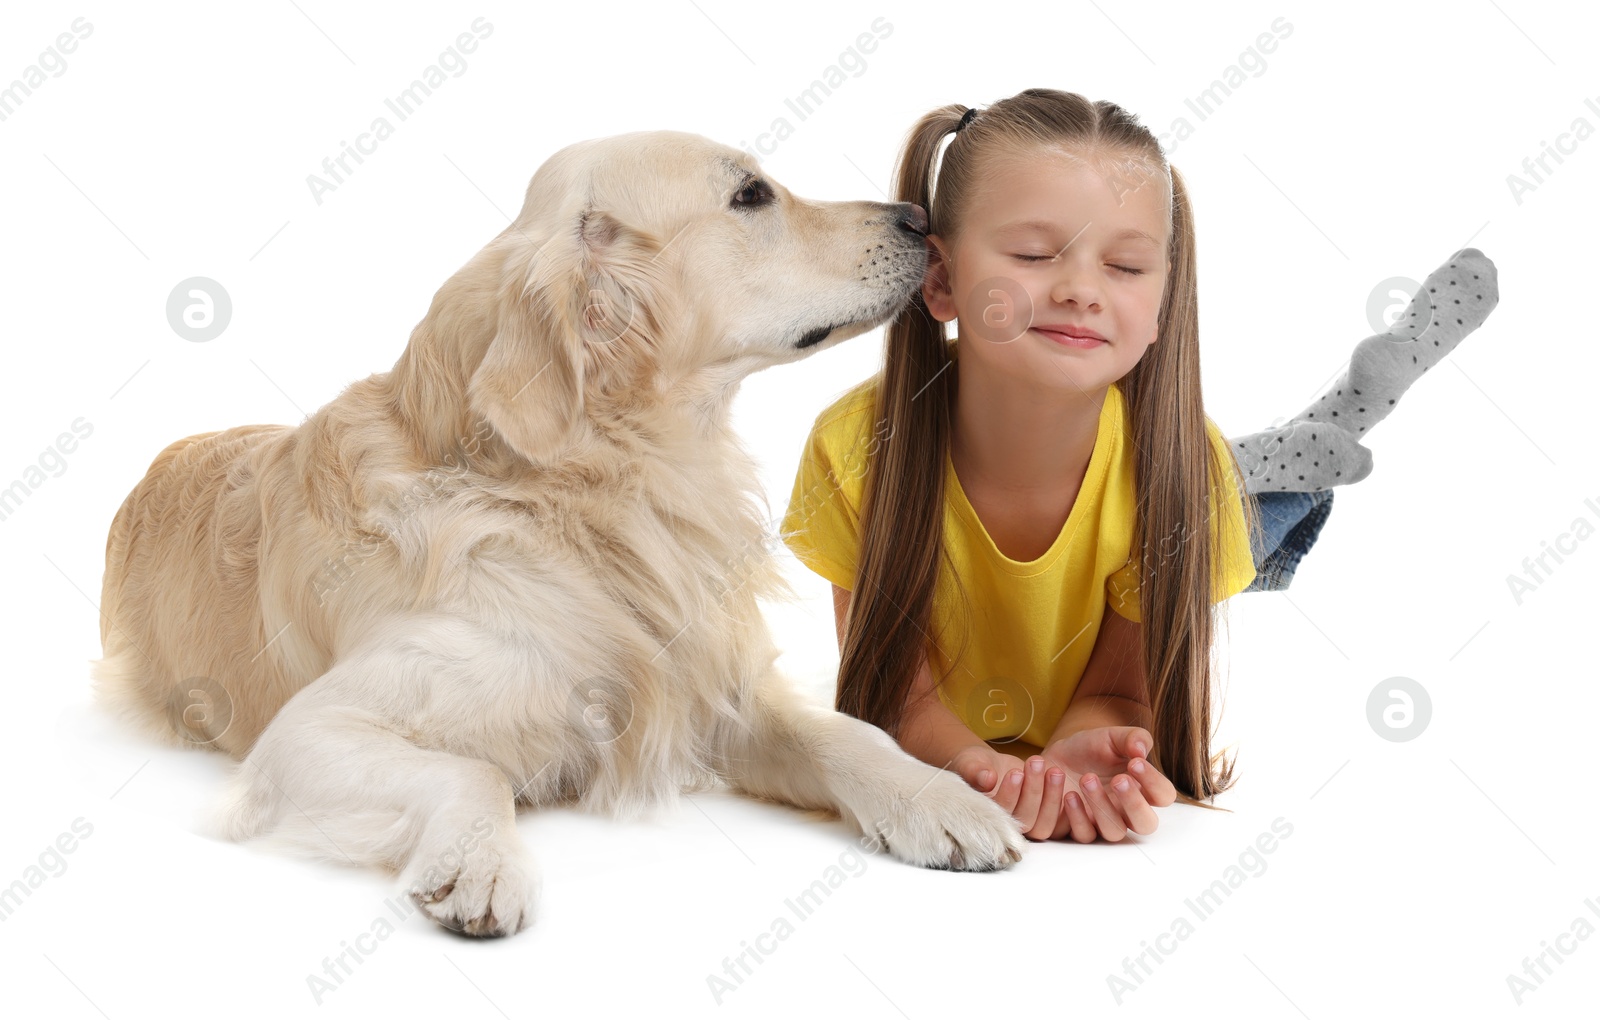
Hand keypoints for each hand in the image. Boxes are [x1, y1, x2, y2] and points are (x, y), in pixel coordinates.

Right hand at [949, 745, 1068, 840]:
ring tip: (1054, 770)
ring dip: (1051, 797)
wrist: (989, 765)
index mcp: (986, 817)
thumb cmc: (975, 765)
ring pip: (1043, 824)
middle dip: (1032, 791)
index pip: (1001, 814)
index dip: (1010, 794)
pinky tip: (1066, 782)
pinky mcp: (1044, 820)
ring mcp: (1028, 825)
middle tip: (1036, 763)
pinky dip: (1066, 807)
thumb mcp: (970, 763)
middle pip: (1025, 820)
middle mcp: (1007, 827)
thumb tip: (987, 778)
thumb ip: (974, 771)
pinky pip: (1060, 824)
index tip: (1016, 772)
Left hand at [1039, 726, 1176, 842]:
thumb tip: (1140, 750)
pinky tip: (1068, 794)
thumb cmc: (1090, 749)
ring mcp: (1103, 823)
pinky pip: (1083, 835)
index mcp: (1141, 788)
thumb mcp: (1111, 737)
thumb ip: (1132, 738)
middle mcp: (1126, 811)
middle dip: (1134, 803)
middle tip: (1119, 779)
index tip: (1135, 762)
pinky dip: (1075, 815)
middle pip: (1146, 824)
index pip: (1163, 796)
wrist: (1056, 757)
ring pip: (1114, 832)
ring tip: (1086, 778)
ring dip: (1102, 807)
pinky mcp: (1077, 829)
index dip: (1154, 782)